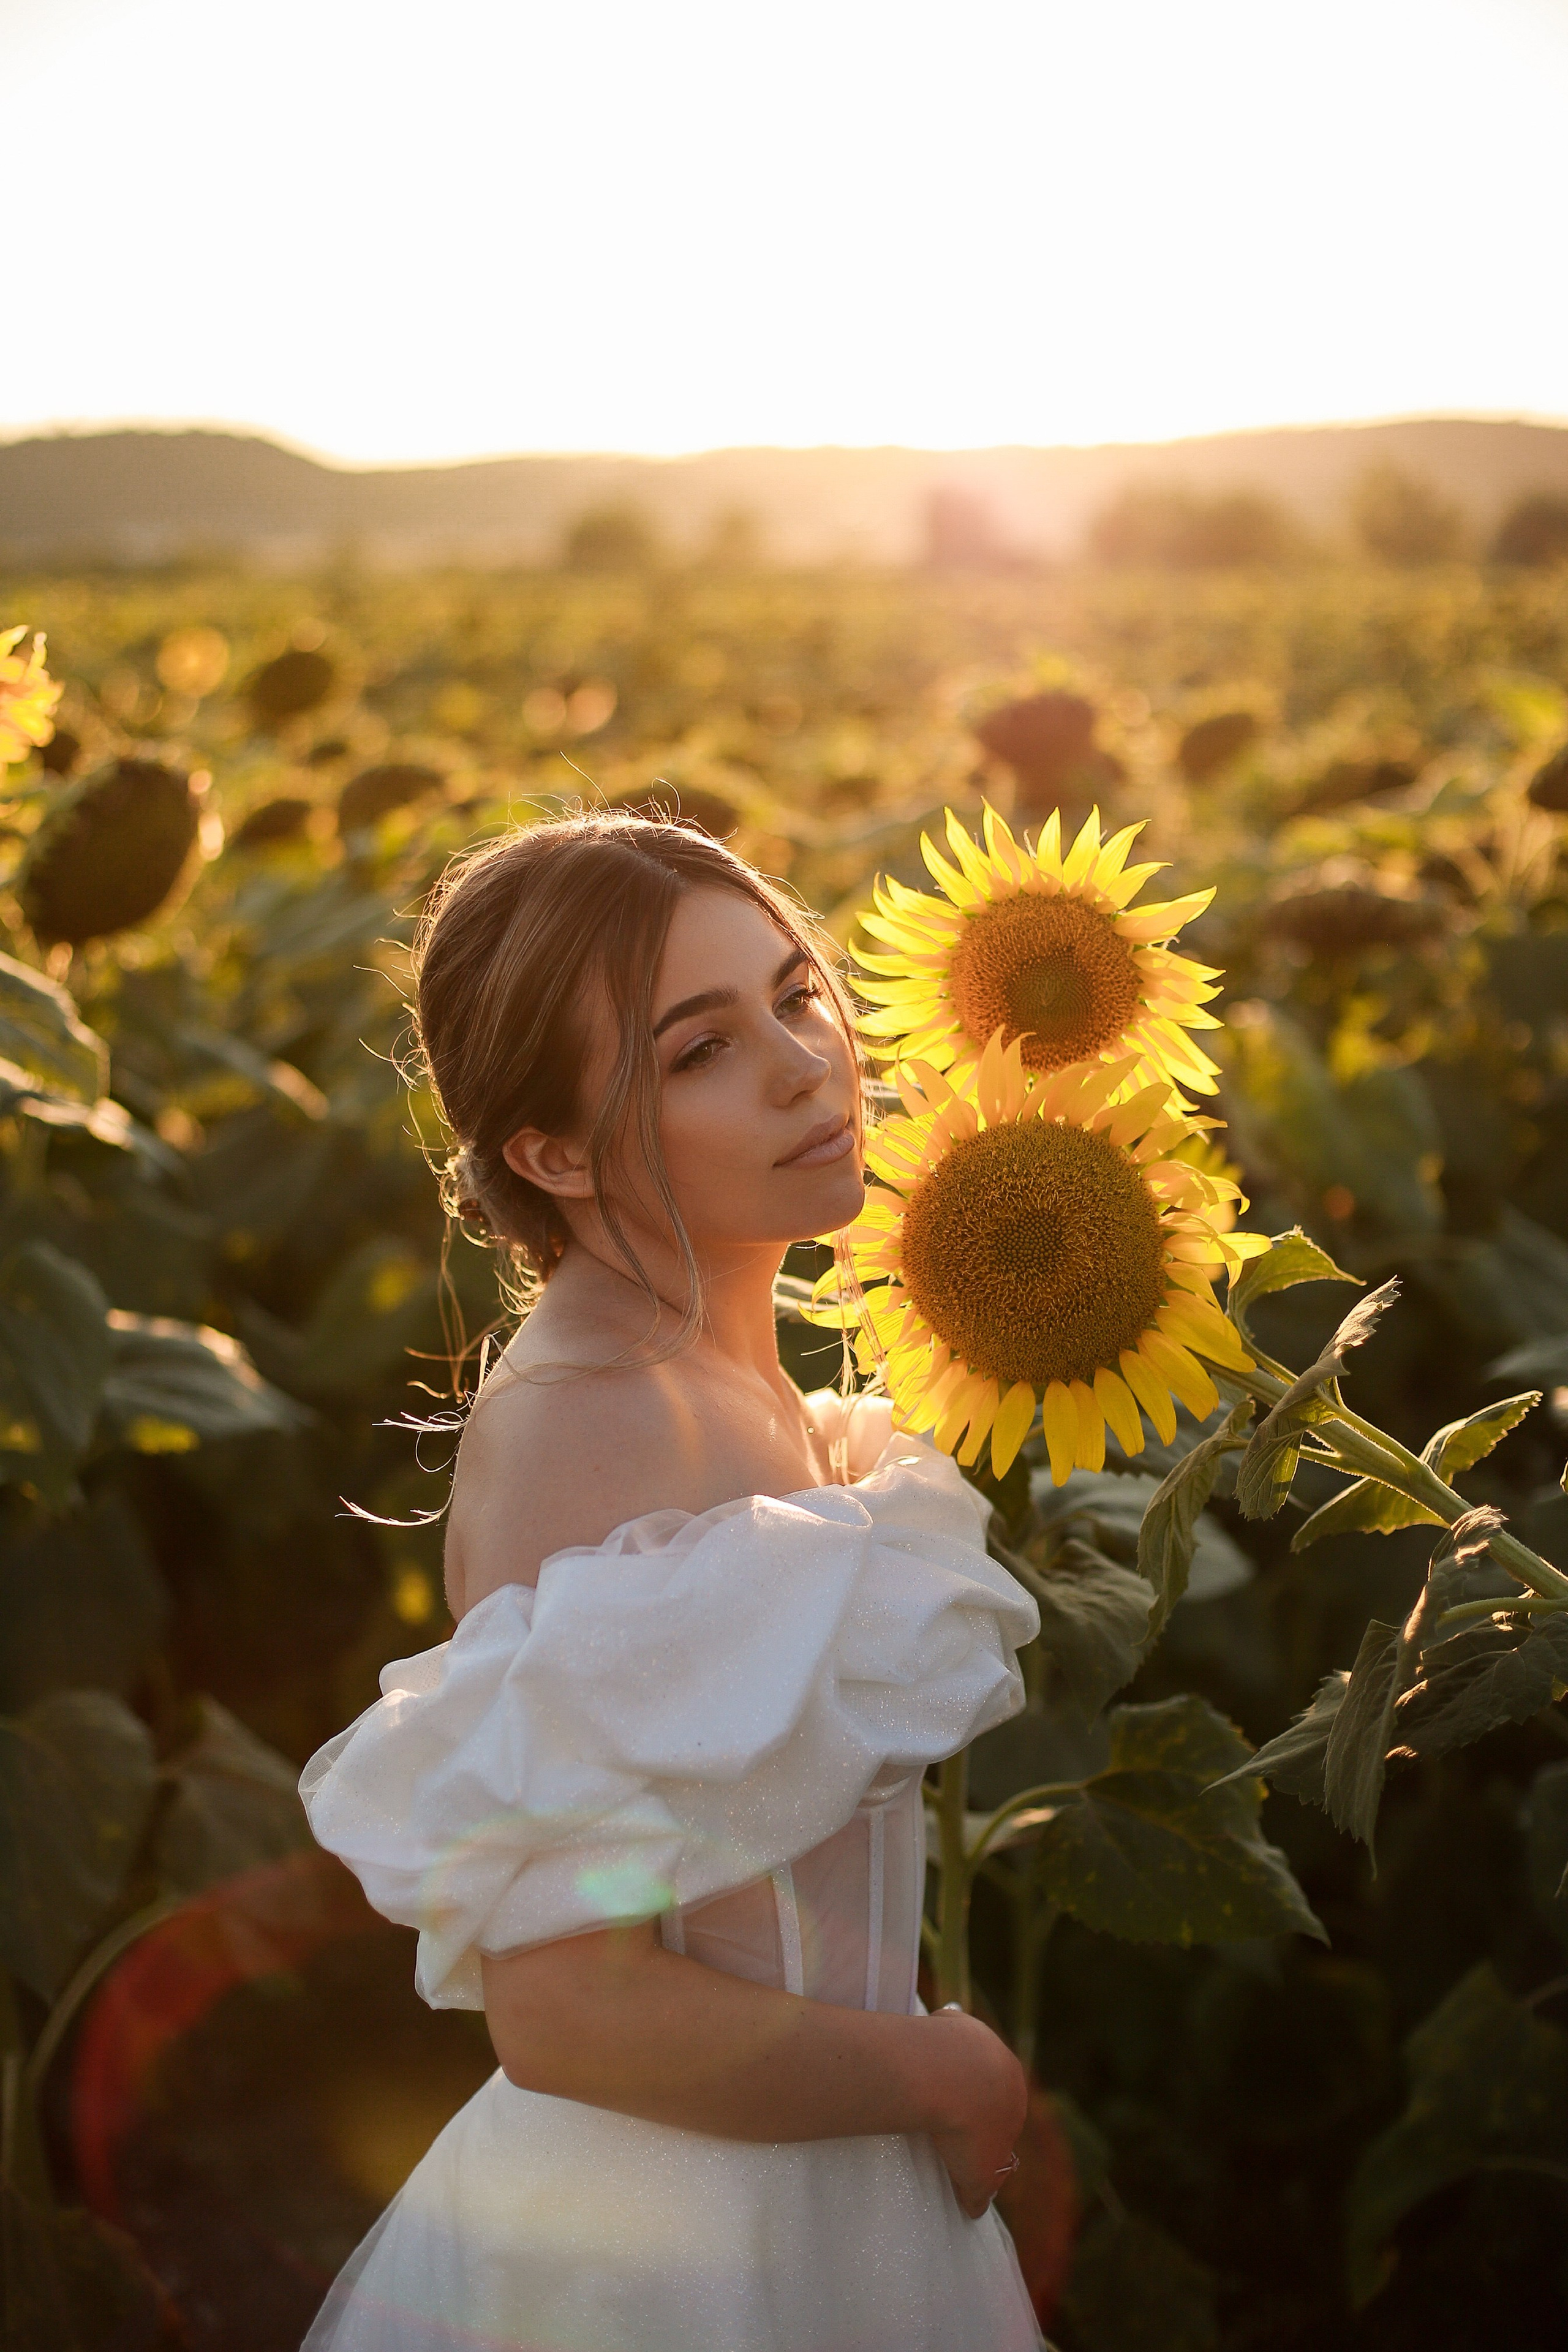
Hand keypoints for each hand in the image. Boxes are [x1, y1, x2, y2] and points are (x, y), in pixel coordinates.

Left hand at [921, 2005, 1027, 2219]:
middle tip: (943, 2111)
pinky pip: (945, 2030)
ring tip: (925, 2086)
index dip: (981, 2129)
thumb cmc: (968, 2131)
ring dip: (951, 2068)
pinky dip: (934, 2042)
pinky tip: (917, 2058)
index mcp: (1016, 2099)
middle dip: (969, 2096)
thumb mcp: (980, 2175)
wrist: (947, 2079)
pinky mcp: (955, 2020)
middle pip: (986, 2082)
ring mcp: (980, 2039)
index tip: (960, 2138)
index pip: (1002, 2115)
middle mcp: (1005, 2064)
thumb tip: (975, 2209)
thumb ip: (981, 2192)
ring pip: (966, 2055)